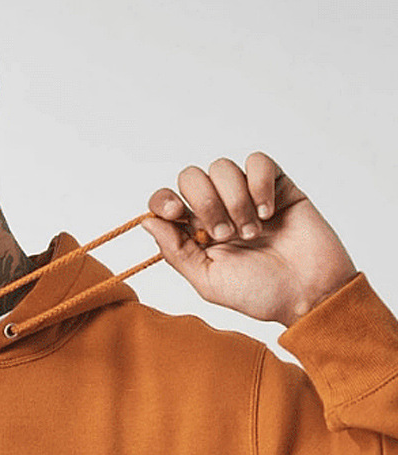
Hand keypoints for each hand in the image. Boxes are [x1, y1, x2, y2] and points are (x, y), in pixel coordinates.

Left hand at [141, 152, 356, 326]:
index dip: (163, 200)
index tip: (175, 213)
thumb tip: (146, 222)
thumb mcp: (208, 280)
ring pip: (222, 167)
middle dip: (204, 203)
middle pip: (190, 176)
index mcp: (193, 232)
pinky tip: (269, 212)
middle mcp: (216, 209)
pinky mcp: (276, 184)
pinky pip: (258, 161)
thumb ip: (175, 251)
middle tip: (224, 234)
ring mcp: (245, 194)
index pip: (165, 200)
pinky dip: (259, 184)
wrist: (309, 292)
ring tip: (253, 232)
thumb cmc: (260, 293)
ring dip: (234, 200)